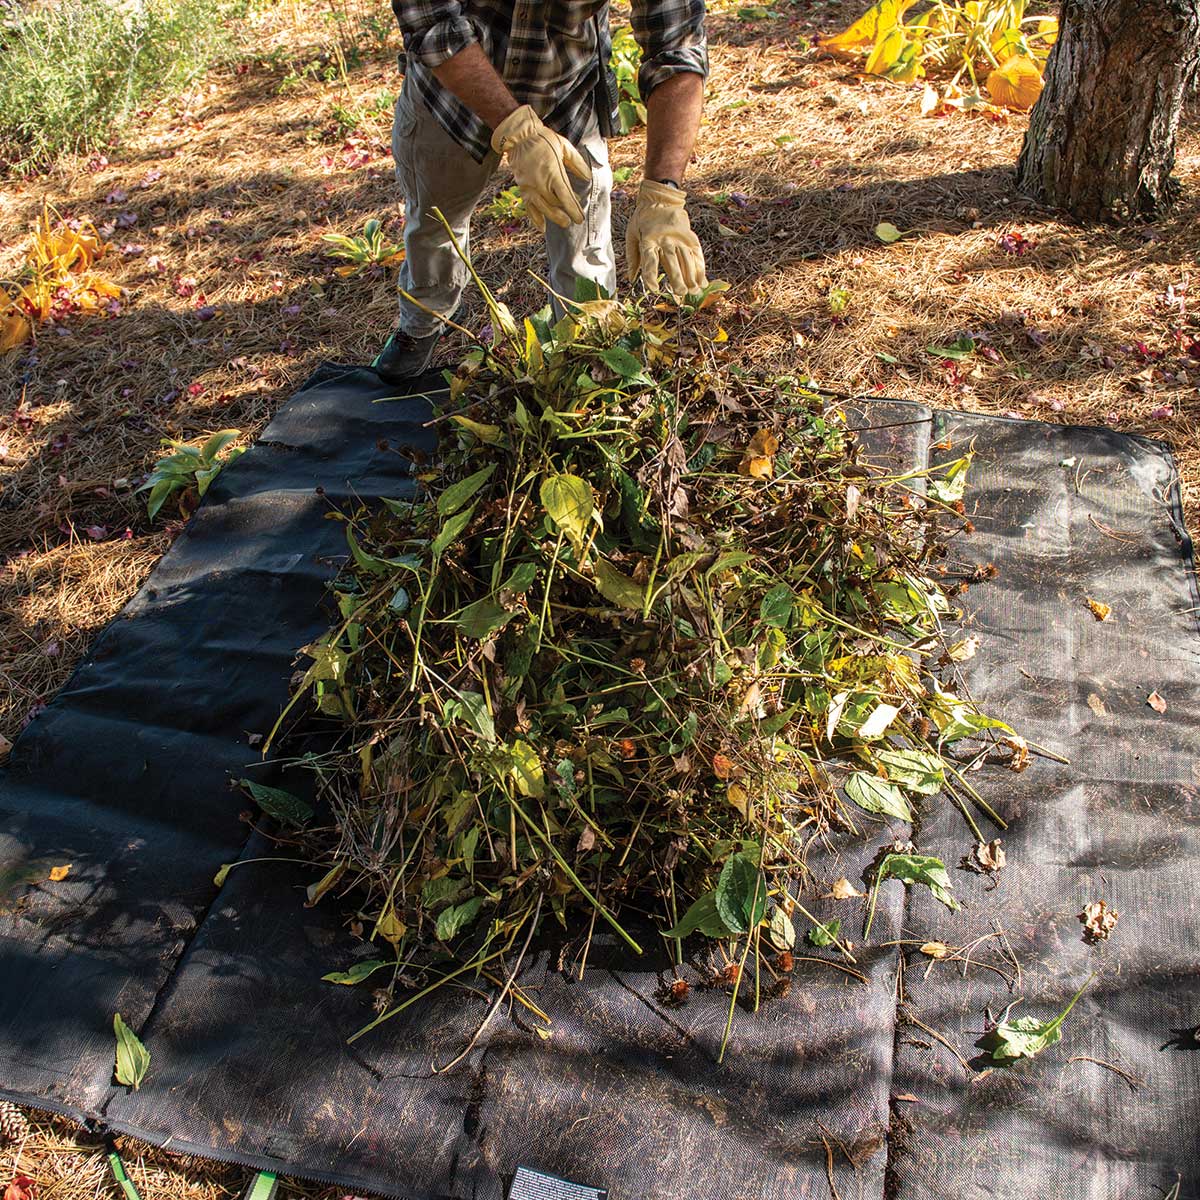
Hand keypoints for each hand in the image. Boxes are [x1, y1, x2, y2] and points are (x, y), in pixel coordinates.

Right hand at [491, 105, 591, 232]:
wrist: (519, 137)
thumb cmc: (544, 139)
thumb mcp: (564, 146)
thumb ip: (576, 163)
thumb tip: (587, 178)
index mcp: (553, 173)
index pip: (565, 197)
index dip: (573, 209)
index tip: (580, 218)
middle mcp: (540, 183)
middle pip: (554, 204)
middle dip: (565, 213)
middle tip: (573, 221)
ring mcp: (530, 187)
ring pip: (542, 208)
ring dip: (553, 218)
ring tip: (563, 223)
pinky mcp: (522, 189)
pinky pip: (528, 207)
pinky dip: (535, 218)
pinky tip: (542, 227)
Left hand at [625, 180, 707, 298]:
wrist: (660, 198)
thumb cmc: (642, 219)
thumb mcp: (631, 234)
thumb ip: (632, 257)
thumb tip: (631, 279)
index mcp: (648, 239)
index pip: (649, 260)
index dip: (651, 275)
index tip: (654, 289)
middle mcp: (664, 239)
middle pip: (671, 261)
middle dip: (677, 278)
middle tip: (680, 293)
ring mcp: (678, 237)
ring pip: (686, 258)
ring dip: (691, 276)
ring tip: (694, 291)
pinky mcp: (689, 236)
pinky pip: (696, 253)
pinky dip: (700, 267)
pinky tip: (702, 280)